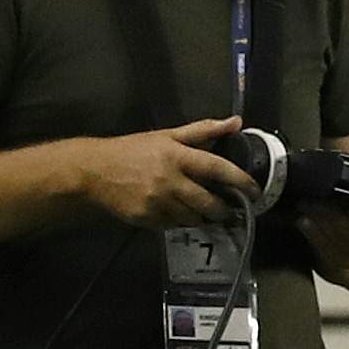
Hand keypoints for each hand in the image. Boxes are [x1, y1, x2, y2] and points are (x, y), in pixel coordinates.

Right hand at [75, 115, 260, 228]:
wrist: (93, 171)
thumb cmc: (133, 150)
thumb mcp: (166, 135)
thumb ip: (203, 130)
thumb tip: (236, 122)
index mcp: (176, 156)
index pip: (217, 169)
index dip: (240, 181)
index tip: (255, 191)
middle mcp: (169, 181)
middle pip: (208, 202)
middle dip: (224, 209)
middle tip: (232, 209)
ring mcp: (157, 202)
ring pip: (193, 218)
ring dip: (204, 217)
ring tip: (208, 212)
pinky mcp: (146, 219)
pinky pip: (174, 225)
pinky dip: (182, 221)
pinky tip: (182, 213)